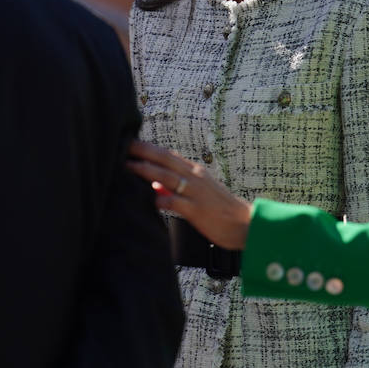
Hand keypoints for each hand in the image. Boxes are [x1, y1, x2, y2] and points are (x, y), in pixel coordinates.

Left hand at [127, 140, 251, 249]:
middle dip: (144, 151)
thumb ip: (177, 187)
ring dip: (146, 170)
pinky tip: (150, 200)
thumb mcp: (200, 192)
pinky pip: (174, 203)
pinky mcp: (196, 210)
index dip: (150, 148)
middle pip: (166, 159)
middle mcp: (195, 177)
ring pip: (167, 177)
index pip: (169, 155)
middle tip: (124, 145)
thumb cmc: (220, 209)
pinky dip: (161, 200)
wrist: (244, 224)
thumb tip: (154, 185)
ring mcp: (195, 193)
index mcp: (195, 172)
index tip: (132, 142)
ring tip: (129, 166)